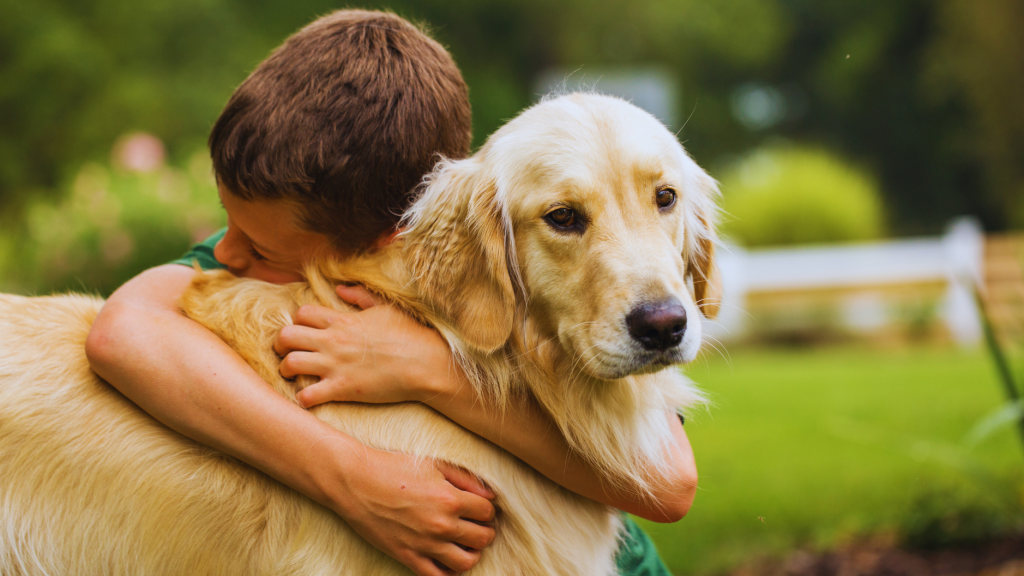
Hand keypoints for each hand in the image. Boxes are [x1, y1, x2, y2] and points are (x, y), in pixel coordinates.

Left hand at [274, 285, 455, 407]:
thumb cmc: (410, 334)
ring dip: (286, 371)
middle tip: (287, 352)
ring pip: (289, 364)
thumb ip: (361, 296)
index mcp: (342, 320)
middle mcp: (333, 341)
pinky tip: (310, 397)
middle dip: (280, 345)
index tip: (304, 332)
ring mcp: (335, 365)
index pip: (301, 314)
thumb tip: (341, 288)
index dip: (297, 322)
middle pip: (285, 336)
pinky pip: (307, 395)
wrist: (425, 363)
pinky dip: (302, 398)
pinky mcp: (342, 389)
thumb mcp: (386, 308)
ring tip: (293, 375)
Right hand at [324, 444, 496, 574]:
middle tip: (475, 525)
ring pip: (466, 562)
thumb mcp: (434, 464)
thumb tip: (491, 495)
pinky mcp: (407, 556)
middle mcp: (441, 524)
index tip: (478, 507)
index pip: (487, 511)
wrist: (356, 482)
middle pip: (483, 538)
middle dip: (484, 531)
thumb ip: (466, 479)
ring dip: (471, 553)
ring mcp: (424, 544)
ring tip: (464, 544)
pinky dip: (448, 572)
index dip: (486, 509)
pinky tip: (446, 559)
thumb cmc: (394, 468)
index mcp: (450, 498)